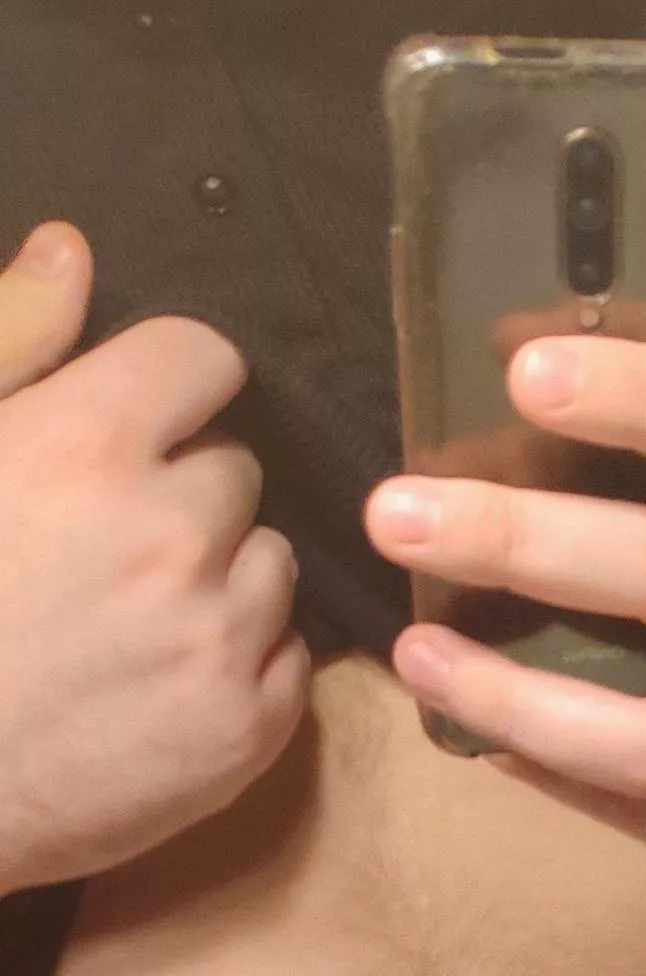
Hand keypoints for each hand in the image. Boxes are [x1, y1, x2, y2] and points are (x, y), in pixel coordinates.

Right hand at [0, 224, 308, 893]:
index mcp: (84, 446)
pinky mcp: (252, 727)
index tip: (148, 416)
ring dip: (220, 576)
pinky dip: (239, 660)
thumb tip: (75, 249)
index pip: (203, 359)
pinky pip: (288, 655)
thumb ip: (11, 338)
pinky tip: (158, 679)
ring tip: (130, 616)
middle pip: (238, 470)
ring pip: (272, 562)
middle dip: (185, 492)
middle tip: (105, 544)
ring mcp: (221, 635)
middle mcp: (172, 533)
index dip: (174, 384)